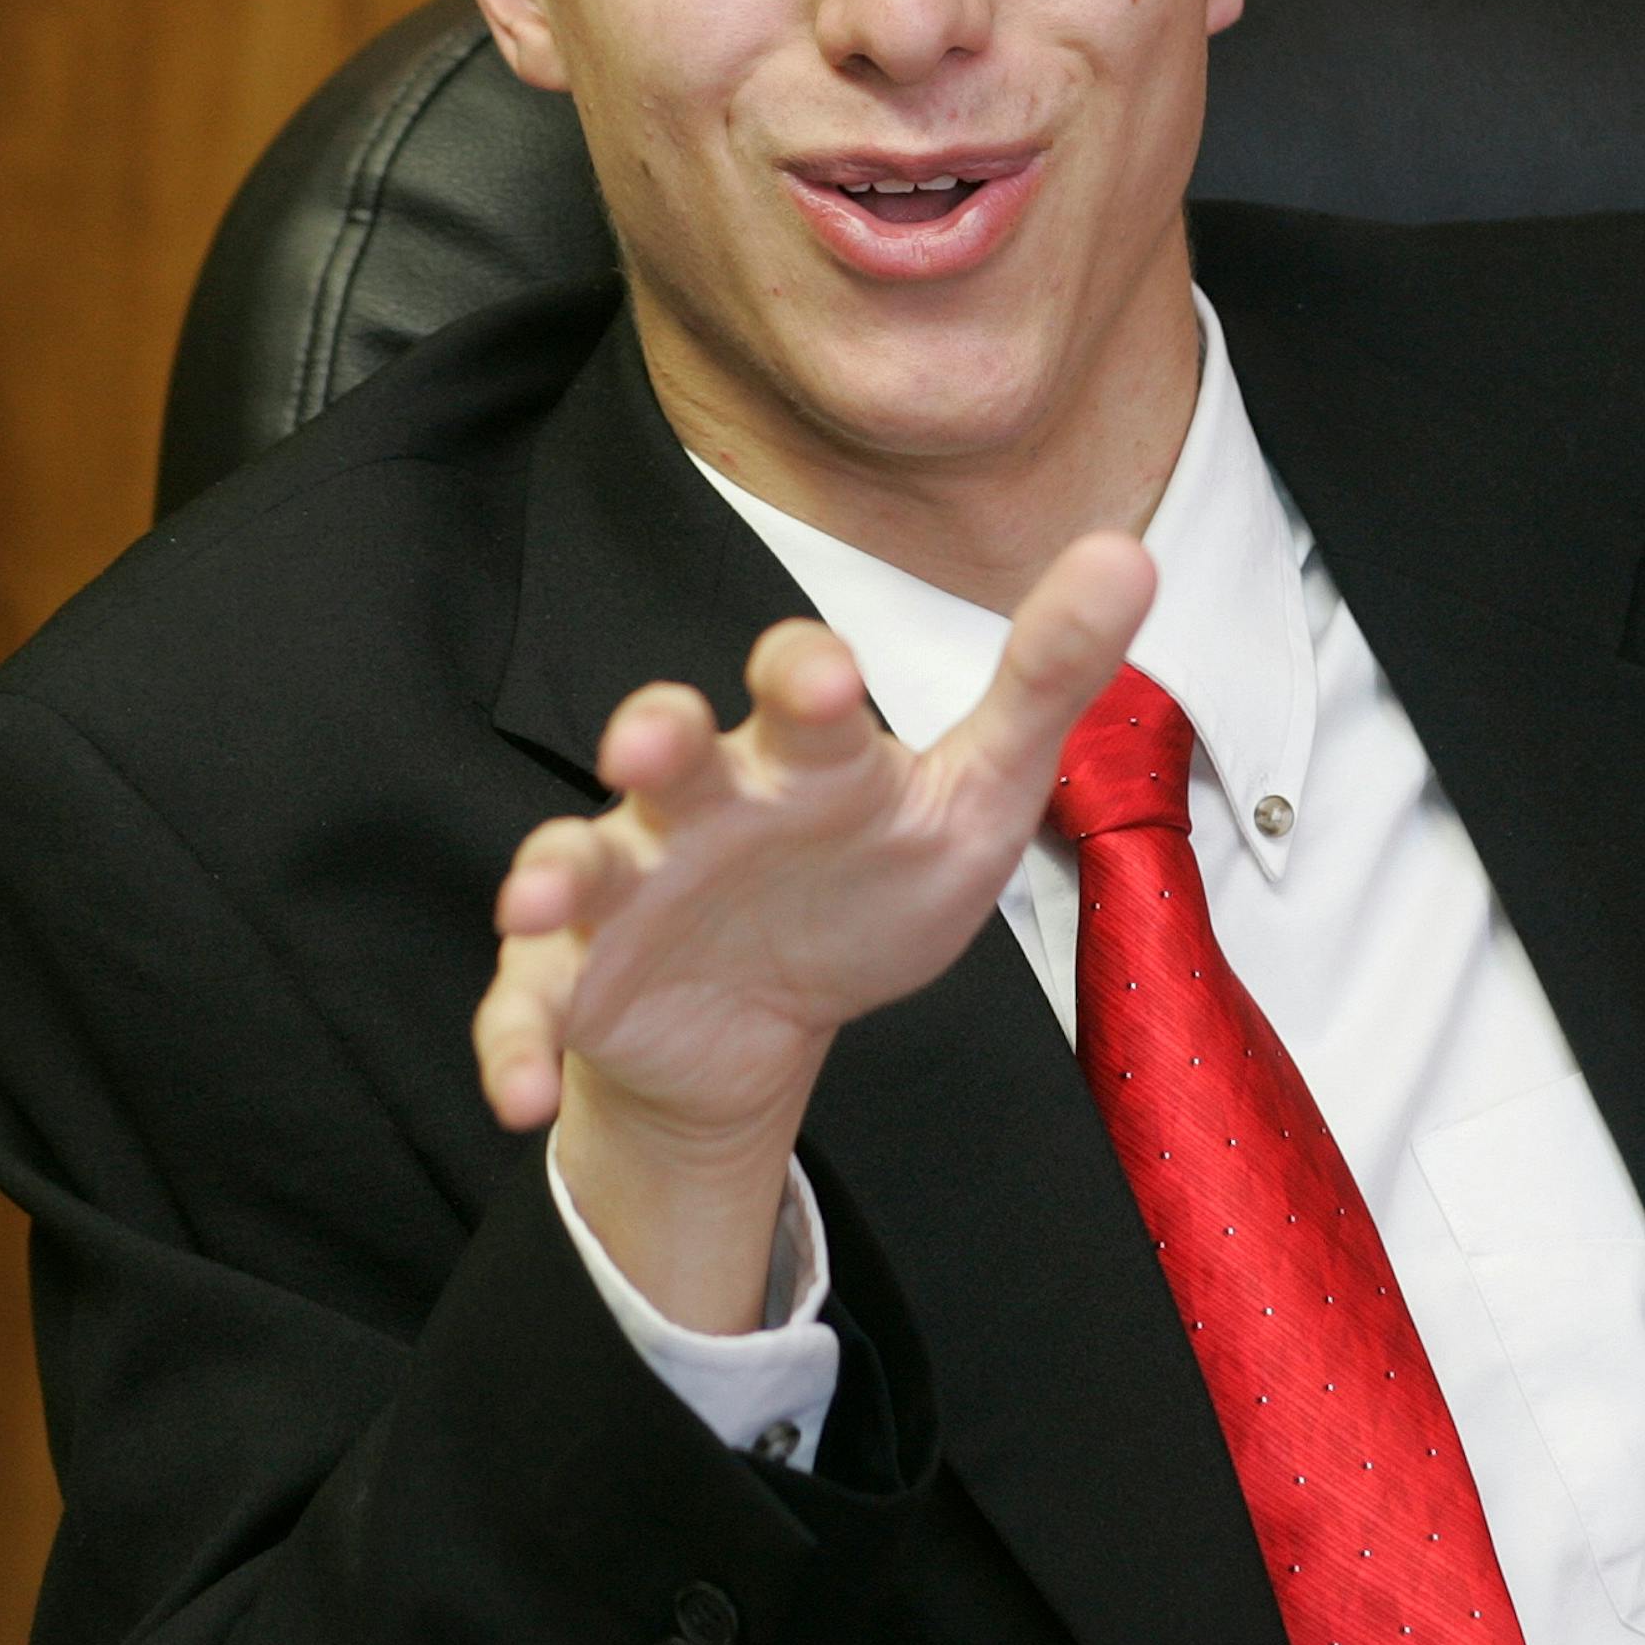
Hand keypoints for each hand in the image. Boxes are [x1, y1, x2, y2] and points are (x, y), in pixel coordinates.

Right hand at [474, 531, 1154, 1154]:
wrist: (770, 1013)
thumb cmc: (868, 878)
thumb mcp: (975, 794)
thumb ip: (1045, 680)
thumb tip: (1130, 551)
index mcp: (801, 754)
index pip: (796, 688)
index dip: (801, 675)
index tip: (827, 676)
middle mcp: (698, 803)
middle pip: (668, 751)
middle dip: (653, 735)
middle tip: (648, 738)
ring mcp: (627, 891)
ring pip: (577, 862)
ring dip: (553, 873)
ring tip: (540, 898)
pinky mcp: (577, 982)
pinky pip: (529, 1005)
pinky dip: (514, 1042)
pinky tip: (517, 1093)